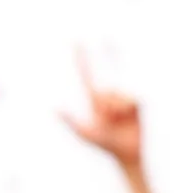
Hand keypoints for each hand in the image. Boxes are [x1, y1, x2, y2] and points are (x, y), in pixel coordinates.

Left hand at [62, 51, 142, 166]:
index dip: (81, 57)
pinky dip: (128, 107)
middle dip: (108, 104)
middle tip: (110, 118)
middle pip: (107, 87)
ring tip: (120, 120)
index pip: (86, 73)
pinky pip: (131, 97)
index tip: (76, 39)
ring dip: (118, 109)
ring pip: (118, 93)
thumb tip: (55, 108)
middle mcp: (109, 94)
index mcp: (95, 99)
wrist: (130, 153)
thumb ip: (72, 121)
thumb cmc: (107, 145)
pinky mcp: (138, 100)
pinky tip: (130, 116)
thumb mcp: (88, 134)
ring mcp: (123, 96)